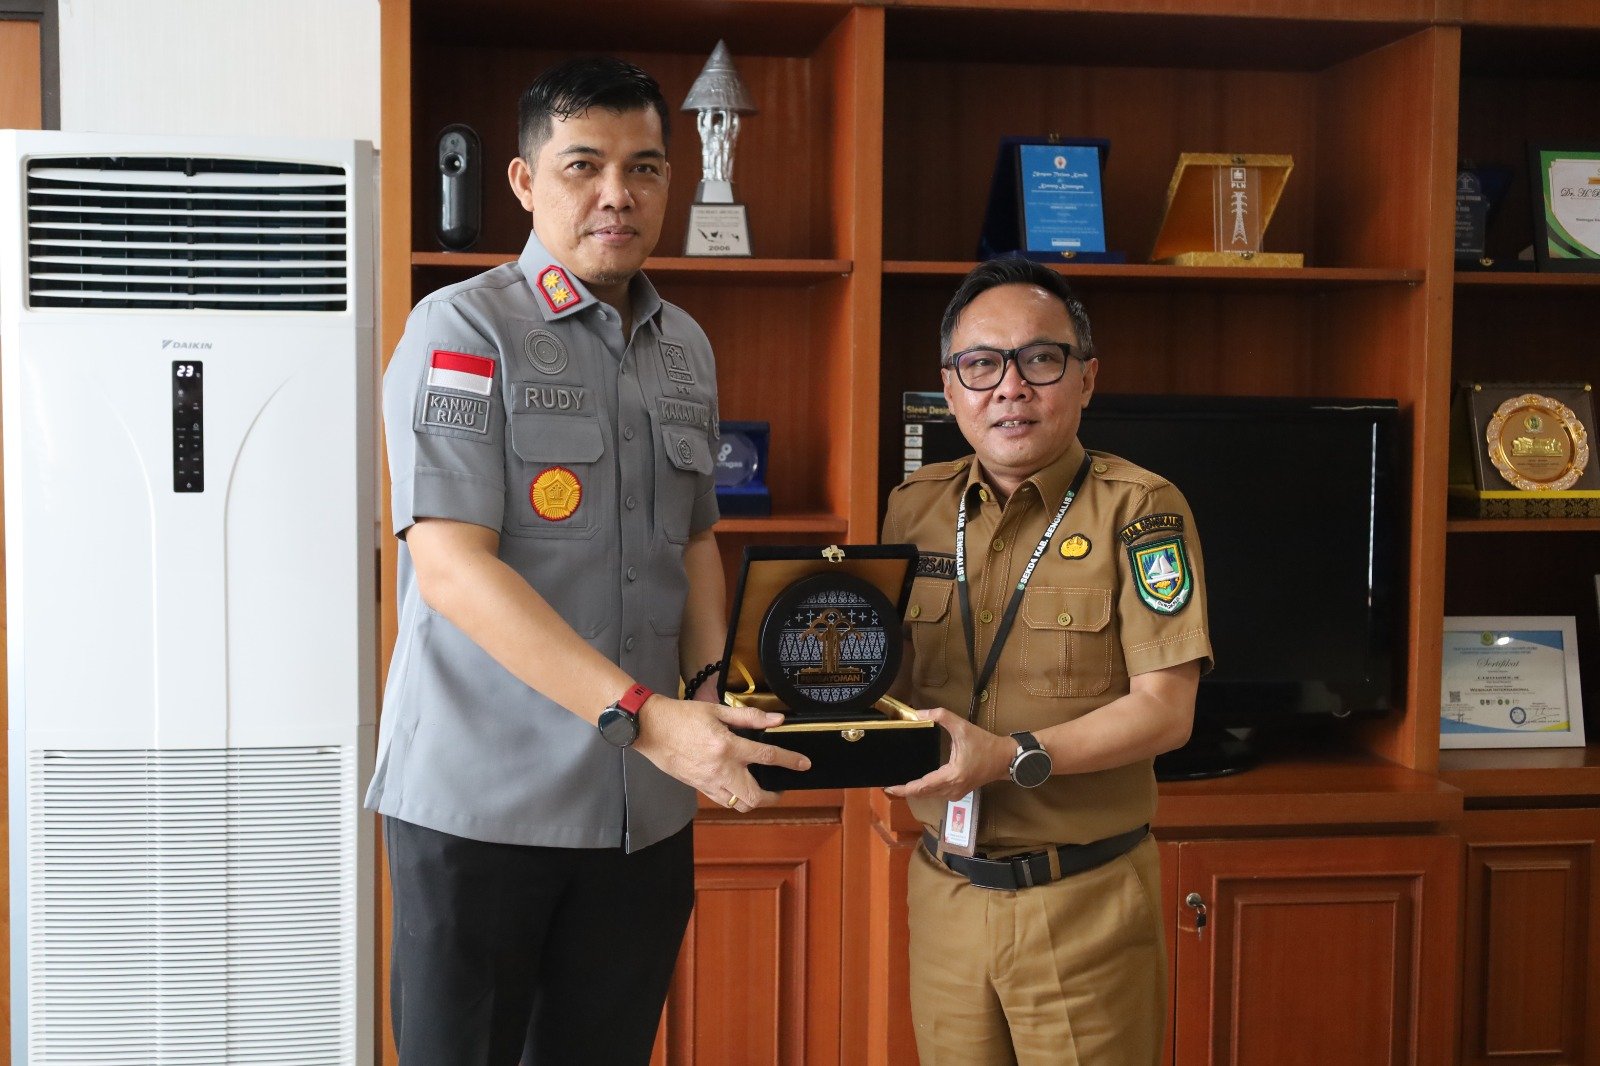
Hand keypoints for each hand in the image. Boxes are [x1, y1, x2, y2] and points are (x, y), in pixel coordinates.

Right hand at [633, 694, 810, 812]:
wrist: (650, 728)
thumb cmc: (680, 716)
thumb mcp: (716, 710)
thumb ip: (749, 717)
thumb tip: (775, 720)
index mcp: (726, 746)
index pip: (766, 756)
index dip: (789, 760)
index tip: (803, 764)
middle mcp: (719, 769)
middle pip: (755, 796)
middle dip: (773, 796)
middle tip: (780, 788)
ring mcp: (708, 781)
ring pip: (739, 804)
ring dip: (755, 800)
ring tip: (761, 789)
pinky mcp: (698, 786)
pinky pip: (723, 800)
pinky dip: (735, 797)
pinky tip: (738, 786)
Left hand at [883, 707, 1014, 801]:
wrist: (1005, 759)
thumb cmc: (985, 744)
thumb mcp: (962, 727)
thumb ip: (940, 716)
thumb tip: (917, 714)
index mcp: (952, 775)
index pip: (922, 786)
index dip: (904, 788)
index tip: (889, 788)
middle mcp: (952, 789)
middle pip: (923, 794)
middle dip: (905, 790)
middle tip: (889, 785)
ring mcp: (956, 793)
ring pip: (929, 796)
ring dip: (915, 791)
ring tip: (899, 785)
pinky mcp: (959, 793)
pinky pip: (937, 794)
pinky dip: (925, 791)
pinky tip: (917, 784)